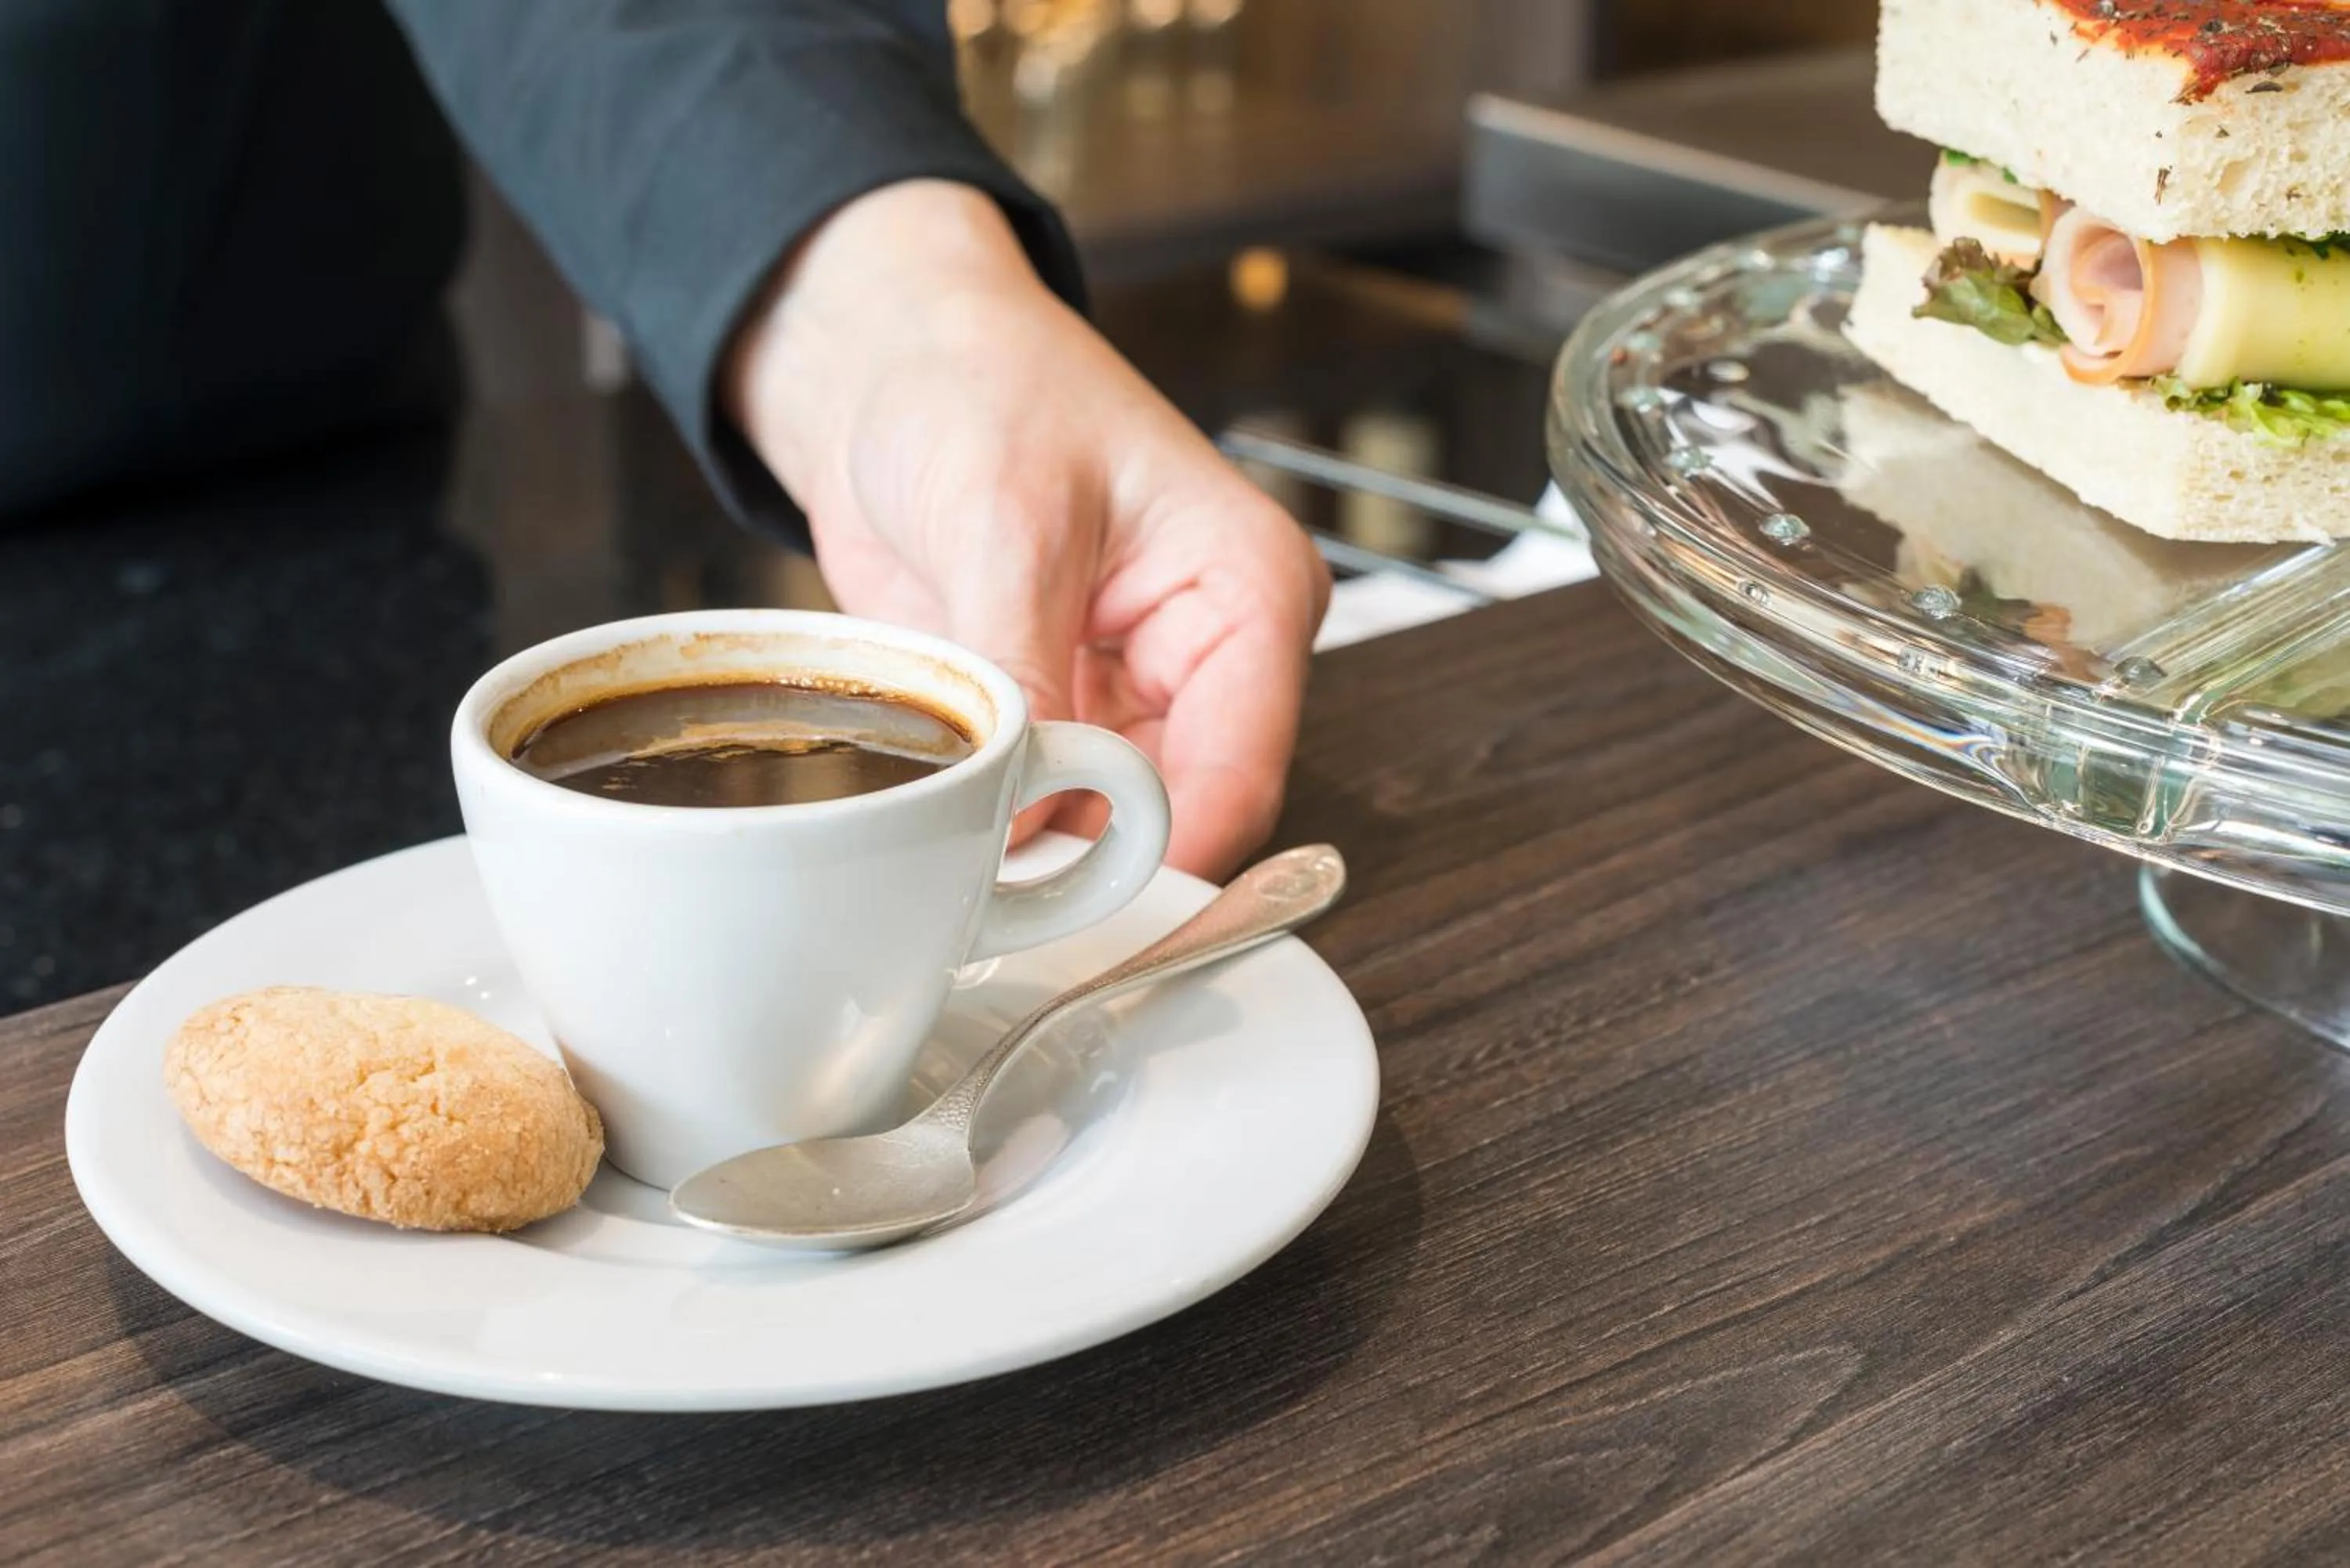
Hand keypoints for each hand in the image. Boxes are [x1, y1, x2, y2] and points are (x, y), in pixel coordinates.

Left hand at [723, 181, 1329, 879]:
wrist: (884, 367)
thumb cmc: (975, 385)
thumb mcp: (1005, 522)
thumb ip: (1023, 675)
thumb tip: (1021, 816)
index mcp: (1247, 589)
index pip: (1241, 766)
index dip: (1172, 850)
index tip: (1091, 906)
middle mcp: (1209, 655)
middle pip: (1186, 811)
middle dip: (1097, 859)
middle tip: (1005, 895)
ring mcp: (1134, 693)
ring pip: (1113, 823)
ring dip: (1038, 842)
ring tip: (959, 843)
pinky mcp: (1063, 713)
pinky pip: (1045, 801)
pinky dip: (997, 815)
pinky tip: (947, 813)